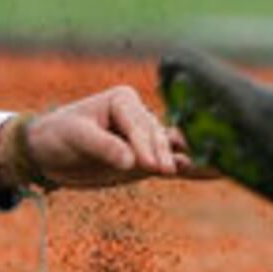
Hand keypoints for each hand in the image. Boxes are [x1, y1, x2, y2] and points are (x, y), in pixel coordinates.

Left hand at [14, 87, 209, 190]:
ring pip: (172, 150)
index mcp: (123, 101)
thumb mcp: (74, 137)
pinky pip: (172, 165)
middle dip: (163, 153)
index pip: (139, 124)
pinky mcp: (146, 163)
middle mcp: (140, 117)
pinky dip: (194, 169)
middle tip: (168, 171)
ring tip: (225, 164)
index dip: (142, 144)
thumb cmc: (57, 136)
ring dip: (194, 158)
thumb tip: (131, 160)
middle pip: (158, 137)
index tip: (144, 165)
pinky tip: (221, 170)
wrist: (47, 155)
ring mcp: (145, 142)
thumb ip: (103, 147)